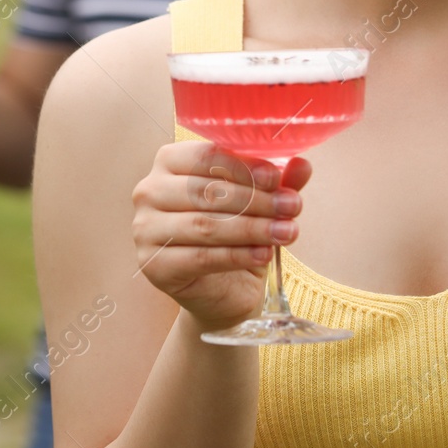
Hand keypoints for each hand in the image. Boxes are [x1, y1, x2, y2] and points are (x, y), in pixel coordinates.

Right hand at [131, 142, 311, 335]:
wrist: (220, 291)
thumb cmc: (233, 236)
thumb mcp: (258, 204)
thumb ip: (274, 183)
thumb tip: (302, 164)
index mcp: (168, 163)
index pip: (204, 156)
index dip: (243, 166)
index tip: (277, 178)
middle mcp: (149, 192)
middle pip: (205, 191)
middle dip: (254, 199)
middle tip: (291, 207)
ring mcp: (145, 229)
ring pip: (204, 225)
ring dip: (251, 228)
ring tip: (286, 232)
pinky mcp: (153, 265)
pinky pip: (201, 257)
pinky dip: (237, 255)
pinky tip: (264, 254)